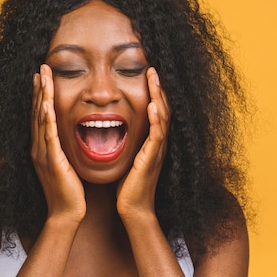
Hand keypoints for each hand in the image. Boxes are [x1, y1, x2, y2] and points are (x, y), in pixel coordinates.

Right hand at [31, 64, 85, 223]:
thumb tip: (70, 137)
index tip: (42, 77)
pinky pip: (48, 136)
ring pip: (41, 119)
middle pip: (37, 112)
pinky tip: (47, 105)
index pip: (40, 116)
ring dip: (42, 97)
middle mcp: (38, 148)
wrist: (66, 213)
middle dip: (39, 89)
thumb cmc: (69, 192)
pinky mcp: (52, 161)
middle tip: (41, 68)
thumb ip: (64, 150)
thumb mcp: (65, 165)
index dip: (40, 96)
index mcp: (42, 149)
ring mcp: (43, 154)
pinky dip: (47, 119)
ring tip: (43, 77)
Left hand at [116, 67, 169, 218]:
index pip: (155, 110)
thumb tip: (113, 129)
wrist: (132, 209)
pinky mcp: (152, 159)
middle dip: (158, 87)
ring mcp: (157, 150)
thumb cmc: (127, 186)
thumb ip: (126, 143)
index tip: (146, 73)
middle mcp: (157, 143)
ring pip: (163, 117)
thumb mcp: (127, 158)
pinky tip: (153, 106)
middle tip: (152, 67)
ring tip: (154, 77)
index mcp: (151, 141)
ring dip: (158, 95)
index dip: (153, 92)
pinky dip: (157, 119)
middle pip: (163, 108)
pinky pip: (157, 136)